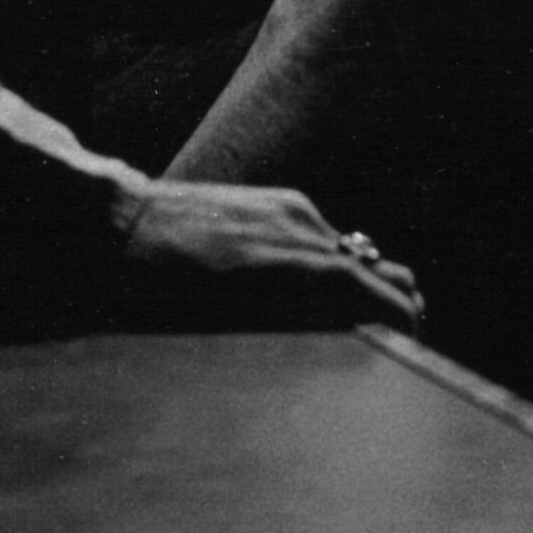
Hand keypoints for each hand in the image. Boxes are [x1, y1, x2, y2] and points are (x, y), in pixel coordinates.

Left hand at [113, 176, 423, 332]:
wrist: (120, 223)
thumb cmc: (157, 288)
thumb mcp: (220, 320)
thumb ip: (285, 322)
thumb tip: (335, 332)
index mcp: (285, 267)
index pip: (367, 287)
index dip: (397, 311)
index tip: (413, 333)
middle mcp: (298, 231)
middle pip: (374, 265)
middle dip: (396, 298)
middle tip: (402, 330)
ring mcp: (291, 210)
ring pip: (351, 251)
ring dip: (365, 282)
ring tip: (362, 315)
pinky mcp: (279, 200)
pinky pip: (323, 234)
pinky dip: (333, 263)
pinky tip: (313, 285)